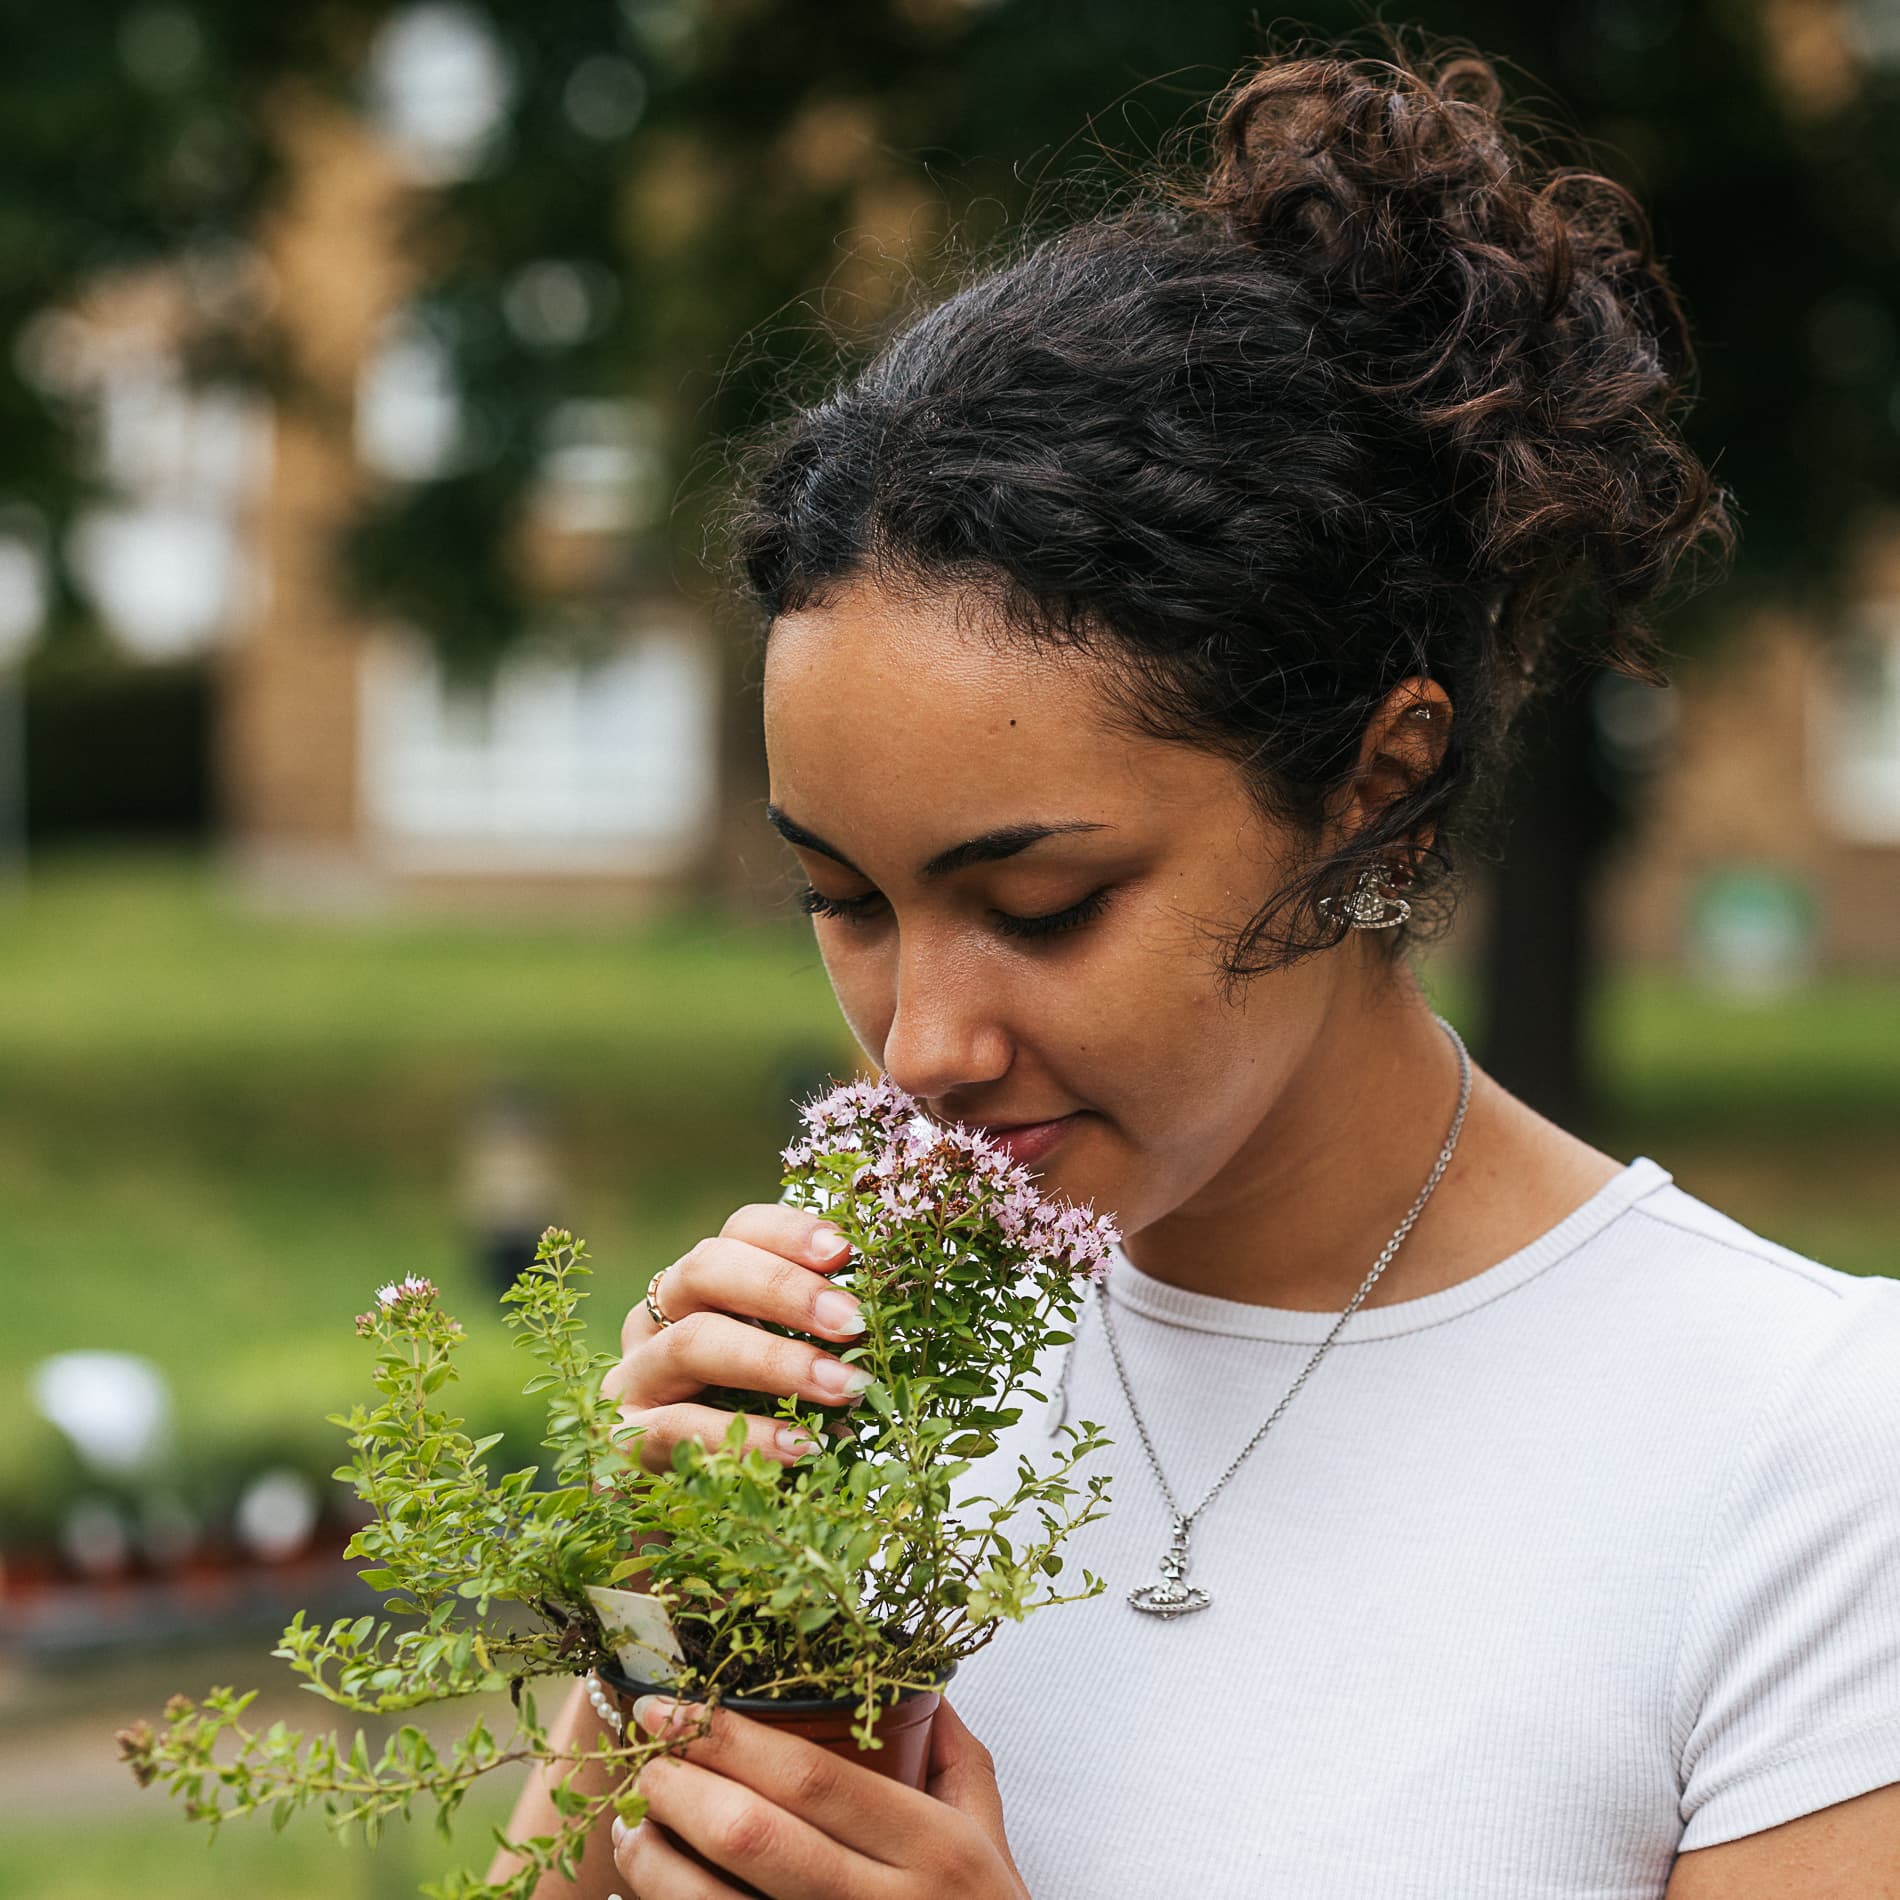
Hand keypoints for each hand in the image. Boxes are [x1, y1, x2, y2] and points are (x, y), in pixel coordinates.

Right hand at [602, 1203, 870, 1474]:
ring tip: (845, 1388)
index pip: (738, 1232)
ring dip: (776, 1361)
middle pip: (707, 1268)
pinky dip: (744, 1436)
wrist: (685, 1523)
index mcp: (701, 1288)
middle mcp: (657, 1318)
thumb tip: (884, 1325)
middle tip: (852, 1321)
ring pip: (691, 1341)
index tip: (846, 1251)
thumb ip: (818, 1343)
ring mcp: (633, 1376)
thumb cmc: (751, 1432)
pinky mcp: (621, 1442)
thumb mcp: (786, 1376)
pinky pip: (679, 1427)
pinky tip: (799, 1448)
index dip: (790, 1233)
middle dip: (785, 1289)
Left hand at [611, 1692, 1029, 1899]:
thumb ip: (955, 1754)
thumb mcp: (989, 1835)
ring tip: (633, 1826)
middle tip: (646, 1757)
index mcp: (931, 1849)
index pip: (813, 1779)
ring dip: (654, 1861)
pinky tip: (651, 1886)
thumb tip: (912, 1678)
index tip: (674, 1707)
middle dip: (681, 1787)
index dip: (731, 1738)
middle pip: (754, 1836)